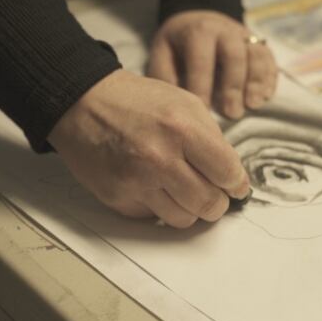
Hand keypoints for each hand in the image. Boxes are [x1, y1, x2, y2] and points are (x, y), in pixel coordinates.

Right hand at [48, 70, 249, 227]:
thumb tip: (232, 175)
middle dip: (218, 202)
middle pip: (210, 204)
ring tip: (185, 191)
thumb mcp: (186, 103)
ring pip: (184, 219)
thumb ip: (213, 139)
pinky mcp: (117, 198)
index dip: (237, 184)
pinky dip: (160, 206)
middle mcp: (159, 159)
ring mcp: (136, 182)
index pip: (228, 174)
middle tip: (215, 194)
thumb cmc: (137, 101)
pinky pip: (153, 217)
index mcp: (182, 129)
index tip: (236, 186)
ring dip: (190, 209)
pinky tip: (154, 186)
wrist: (84, 103)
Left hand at [147, 10, 277, 118]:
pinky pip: (269, 58)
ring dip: (257, 82)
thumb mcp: (163, 53)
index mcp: (199, 31)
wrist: (197, 20)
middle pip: (235, 56)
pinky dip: (270, 77)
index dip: (202, 85)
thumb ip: (166, 75)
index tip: (202, 111)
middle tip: (232, 114)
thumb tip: (175, 103)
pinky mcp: (258, 43)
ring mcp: (244, 35)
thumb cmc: (177, 45)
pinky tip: (266, 97)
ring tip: (253, 106)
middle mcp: (225, 30)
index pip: (202, 59)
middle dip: (234, 86)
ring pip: (256, 55)